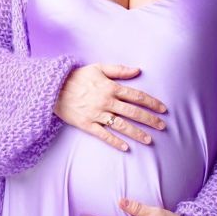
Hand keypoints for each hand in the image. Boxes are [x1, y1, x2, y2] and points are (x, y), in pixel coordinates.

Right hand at [53, 63, 167, 150]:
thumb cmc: (77, 76)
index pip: (136, 96)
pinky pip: (103, 135)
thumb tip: (138, 70)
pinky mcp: (87, 124)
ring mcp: (97, 114)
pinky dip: (115, 141)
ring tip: (149, 140)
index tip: (163, 109)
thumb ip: (119, 69)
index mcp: (111, 87)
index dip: (151, 103)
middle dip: (149, 119)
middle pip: (133, 112)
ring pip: (121, 125)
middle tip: (162, 126)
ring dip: (137, 133)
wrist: (53, 88)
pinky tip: (126, 148)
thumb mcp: (98, 67)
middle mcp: (106, 101)